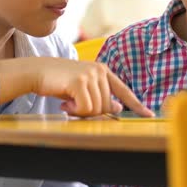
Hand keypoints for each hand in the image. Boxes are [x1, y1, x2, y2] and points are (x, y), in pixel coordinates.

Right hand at [28, 57, 153, 117]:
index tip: (149, 115)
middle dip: (91, 112)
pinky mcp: (79, 81)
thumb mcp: (82, 88)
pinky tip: (64, 103)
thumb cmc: (58, 82)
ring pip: (97, 109)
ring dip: (81, 112)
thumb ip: (100, 96)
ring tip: (68, 103)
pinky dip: (75, 111)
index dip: (137, 105)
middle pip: (107, 106)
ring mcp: (90, 75)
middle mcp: (99, 70)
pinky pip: (86, 108)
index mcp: (103, 71)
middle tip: (74, 107)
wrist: (36, 72)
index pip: (124, 91)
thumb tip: (118, 108)